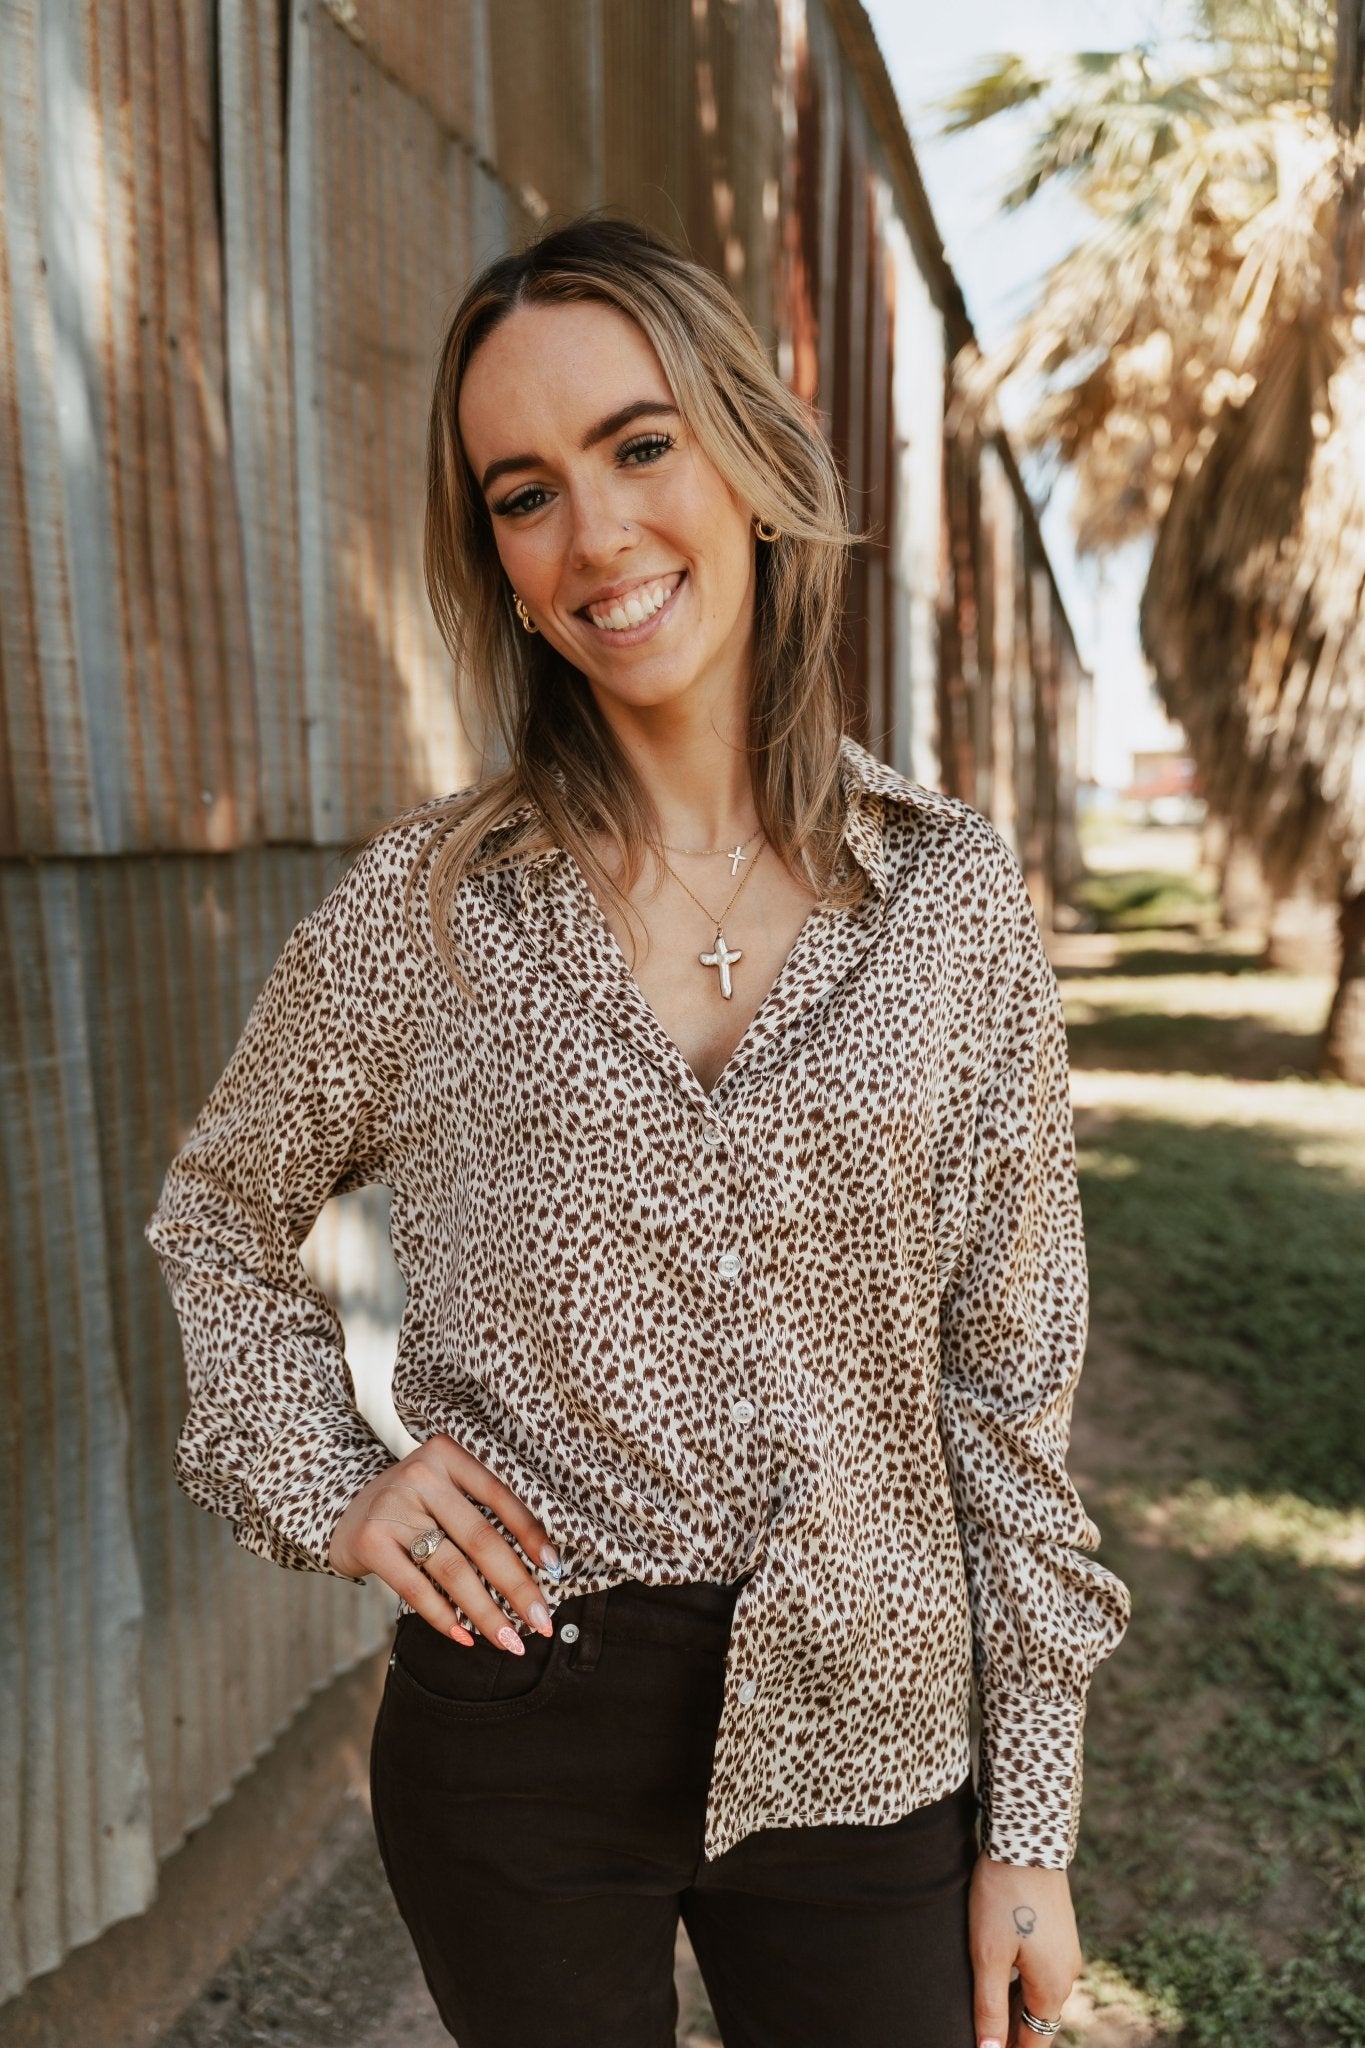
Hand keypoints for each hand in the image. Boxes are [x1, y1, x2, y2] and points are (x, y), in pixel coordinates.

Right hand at [327, 1432, 561, 1651]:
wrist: (342, 1512)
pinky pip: (416, 1588)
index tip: (556, 1571)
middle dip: (517, 1587)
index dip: (531, 1535)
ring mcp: (394, 1507)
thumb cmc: (412, 1508)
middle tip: (541, 1623)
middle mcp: (422, 1475)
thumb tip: (541, 1568)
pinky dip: (444, 1618)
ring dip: (486, 1612)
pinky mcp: (371, 1541)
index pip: (500, 1497)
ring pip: (453, 1569)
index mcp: (448, 1456)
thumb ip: (481, 1515)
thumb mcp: (444, 1493)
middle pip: (481, 1539)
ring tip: (509, 1640)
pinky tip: (465, 1637)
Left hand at [968, 1852, 1081, 2047]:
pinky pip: (1040, 1968)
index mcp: (1053, 1986)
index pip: (1034, 2040)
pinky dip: (1021, 1980)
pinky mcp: (1058, 1928)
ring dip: (1015, 2004)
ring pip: (1038, 1991)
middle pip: (1037, 2017)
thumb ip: (990, 2007)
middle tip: (981, 2033)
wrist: (1026, 1839)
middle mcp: (1067, 1972)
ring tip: (984, 2010)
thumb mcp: (989, 1955)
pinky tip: (999, 1974)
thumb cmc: (1003, 1897)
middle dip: (1012, 2030)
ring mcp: (1065, 1949)